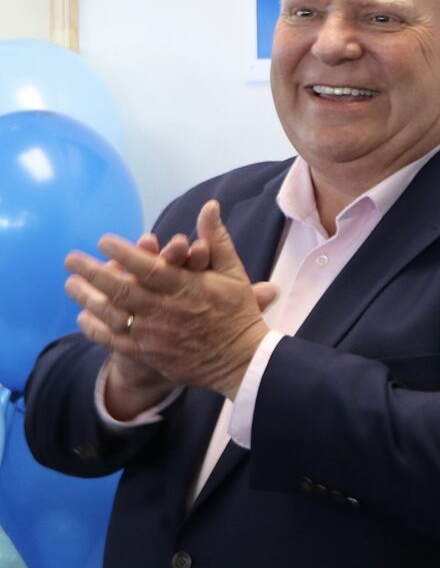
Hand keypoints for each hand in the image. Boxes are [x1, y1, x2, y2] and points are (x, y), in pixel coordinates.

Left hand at [65, 201, 271, 416]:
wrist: (242, 361)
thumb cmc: (237, 313)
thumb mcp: (232, 272)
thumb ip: (216, 239)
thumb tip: (209, 206)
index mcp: (185, 287)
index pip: (148, 267)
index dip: (124, 253)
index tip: (103, 239)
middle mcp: (165, 311)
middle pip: (121, 290)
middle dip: (92, 272)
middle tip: (70, 259)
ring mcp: (154, 335)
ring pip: (113, 315)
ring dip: (88, 299)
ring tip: (70, 285)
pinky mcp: (150, 355)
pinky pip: (116, 342)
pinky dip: (96, 330)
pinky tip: (83, 318)